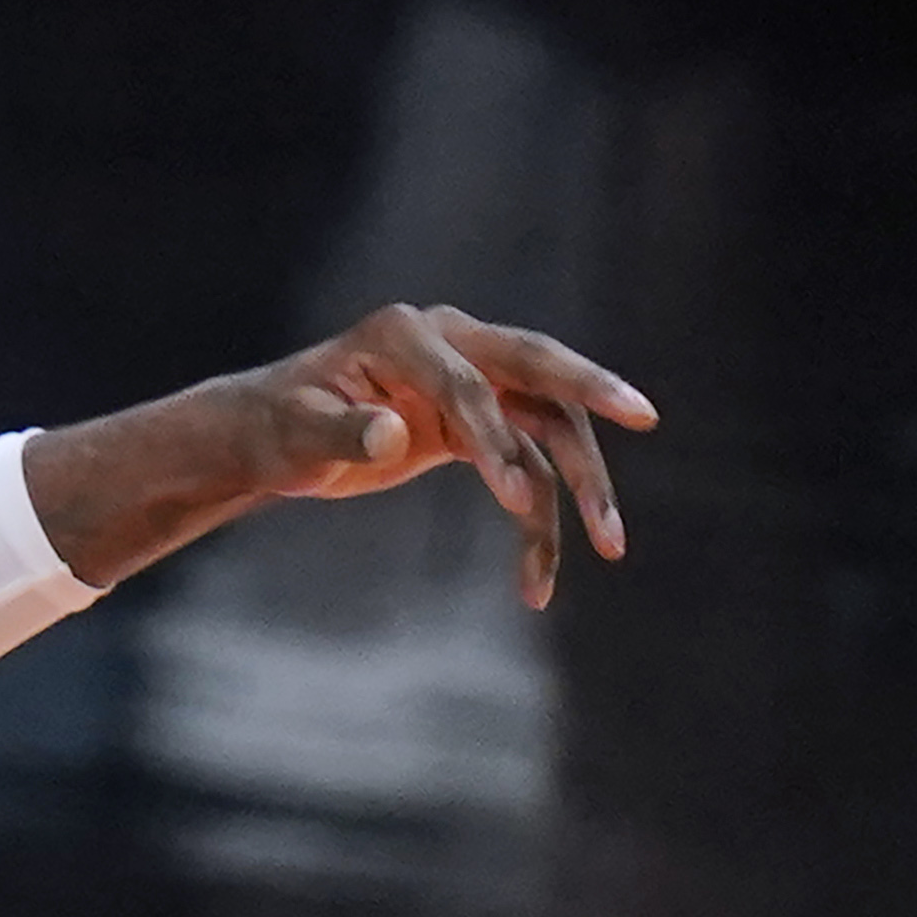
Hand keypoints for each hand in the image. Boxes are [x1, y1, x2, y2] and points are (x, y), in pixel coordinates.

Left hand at [232, 301, 653, 607]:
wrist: (273, 435)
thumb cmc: (277, 427)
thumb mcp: (295, 434)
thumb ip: (341, 432)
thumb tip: (390, 432)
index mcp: (403, 334)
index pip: (465, 381)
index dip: (489, 435)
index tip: (512, 497)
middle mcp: (449, 344)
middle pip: (534, 368)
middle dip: (591, 391)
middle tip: (644, 415)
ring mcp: (472, 381)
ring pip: (547, 425)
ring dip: (583, 483)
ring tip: (611, 546)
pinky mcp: (480, 423)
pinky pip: (528, 468)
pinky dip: (540, 521)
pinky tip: (537, 582)